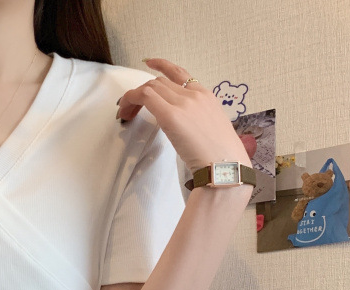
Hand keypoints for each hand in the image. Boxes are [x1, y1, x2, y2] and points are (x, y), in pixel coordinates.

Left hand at [116, 58, 252, 174]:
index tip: (149, 63)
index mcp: (205, 95)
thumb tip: (183, 125)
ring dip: (134, 98)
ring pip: (151, 87)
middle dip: (142, 92)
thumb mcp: (211, 128)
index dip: (161, 66)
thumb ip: (196, 119)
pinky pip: (146, 97)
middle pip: (160, 82)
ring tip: (126, 113)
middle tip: (130, 108)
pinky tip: (124, 109)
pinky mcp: (171, 115)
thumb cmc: (220, 155)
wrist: (225, 164)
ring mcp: (183, 103)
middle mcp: (194, 94)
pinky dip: (131, 100)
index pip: (179, 73)